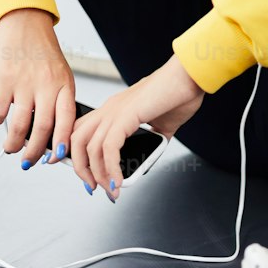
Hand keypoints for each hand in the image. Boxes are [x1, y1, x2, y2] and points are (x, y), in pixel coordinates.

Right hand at [0, 7, 75, 159]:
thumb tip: (50, 134)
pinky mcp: (4, 80)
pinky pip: (0, 111)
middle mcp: (47, 86)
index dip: (62, 144)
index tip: (56, 159)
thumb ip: (57, 100)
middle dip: (35, 153)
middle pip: (43, 130)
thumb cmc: (42, 51)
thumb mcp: (60, 73)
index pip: (67, 121)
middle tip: (28, 161)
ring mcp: (25, 84)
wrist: (24, 22)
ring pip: (19, 126)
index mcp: (65, 85)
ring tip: (10, 149)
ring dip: (13, 143)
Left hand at [56, 56, 204, 201]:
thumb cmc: (179, 94)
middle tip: (94, 187)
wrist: (190, 78)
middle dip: (81, 169)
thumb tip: (149, 157)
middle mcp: (109, 108)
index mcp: (114, 109)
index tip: (86, 175)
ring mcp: (115, 111)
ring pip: (89, 147)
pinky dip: (111, 168)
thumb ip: (152, 139)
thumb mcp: (162, 124)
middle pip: (77, 140)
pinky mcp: (125, 116)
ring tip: (111, 190)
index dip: (77, 154)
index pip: (81, 131)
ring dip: (98, 174)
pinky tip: (118, 181)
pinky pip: (109, 148)